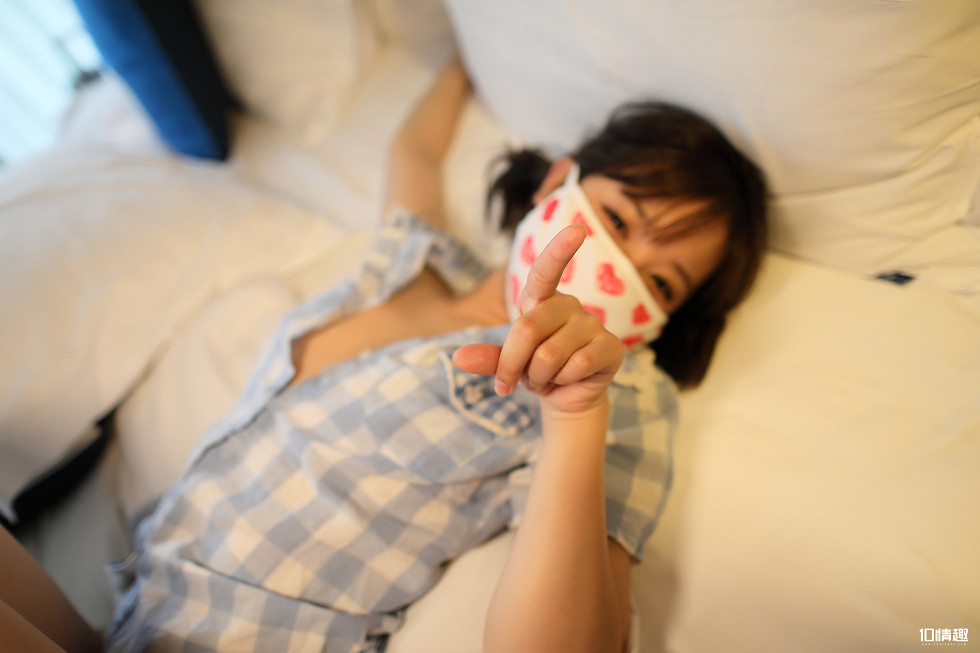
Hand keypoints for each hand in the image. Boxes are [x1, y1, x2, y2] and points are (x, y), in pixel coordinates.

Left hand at [453, 225, 624, 415]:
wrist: (565, 396)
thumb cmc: (533, 369)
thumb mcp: (507, 362)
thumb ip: (487, 356)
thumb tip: (458, 357)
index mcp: (541, 299)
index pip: (545, 271)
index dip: (559, 251)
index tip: (576, 229)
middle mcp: (569, 304)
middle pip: (528, 329)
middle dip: (512, 364)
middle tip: (511, 382)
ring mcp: (593, 323)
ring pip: (550, 355)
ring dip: (539, 377)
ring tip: (547, 378)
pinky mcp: (611, 347)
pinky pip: (576, 365)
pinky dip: (563, 381)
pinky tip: (570, 379)